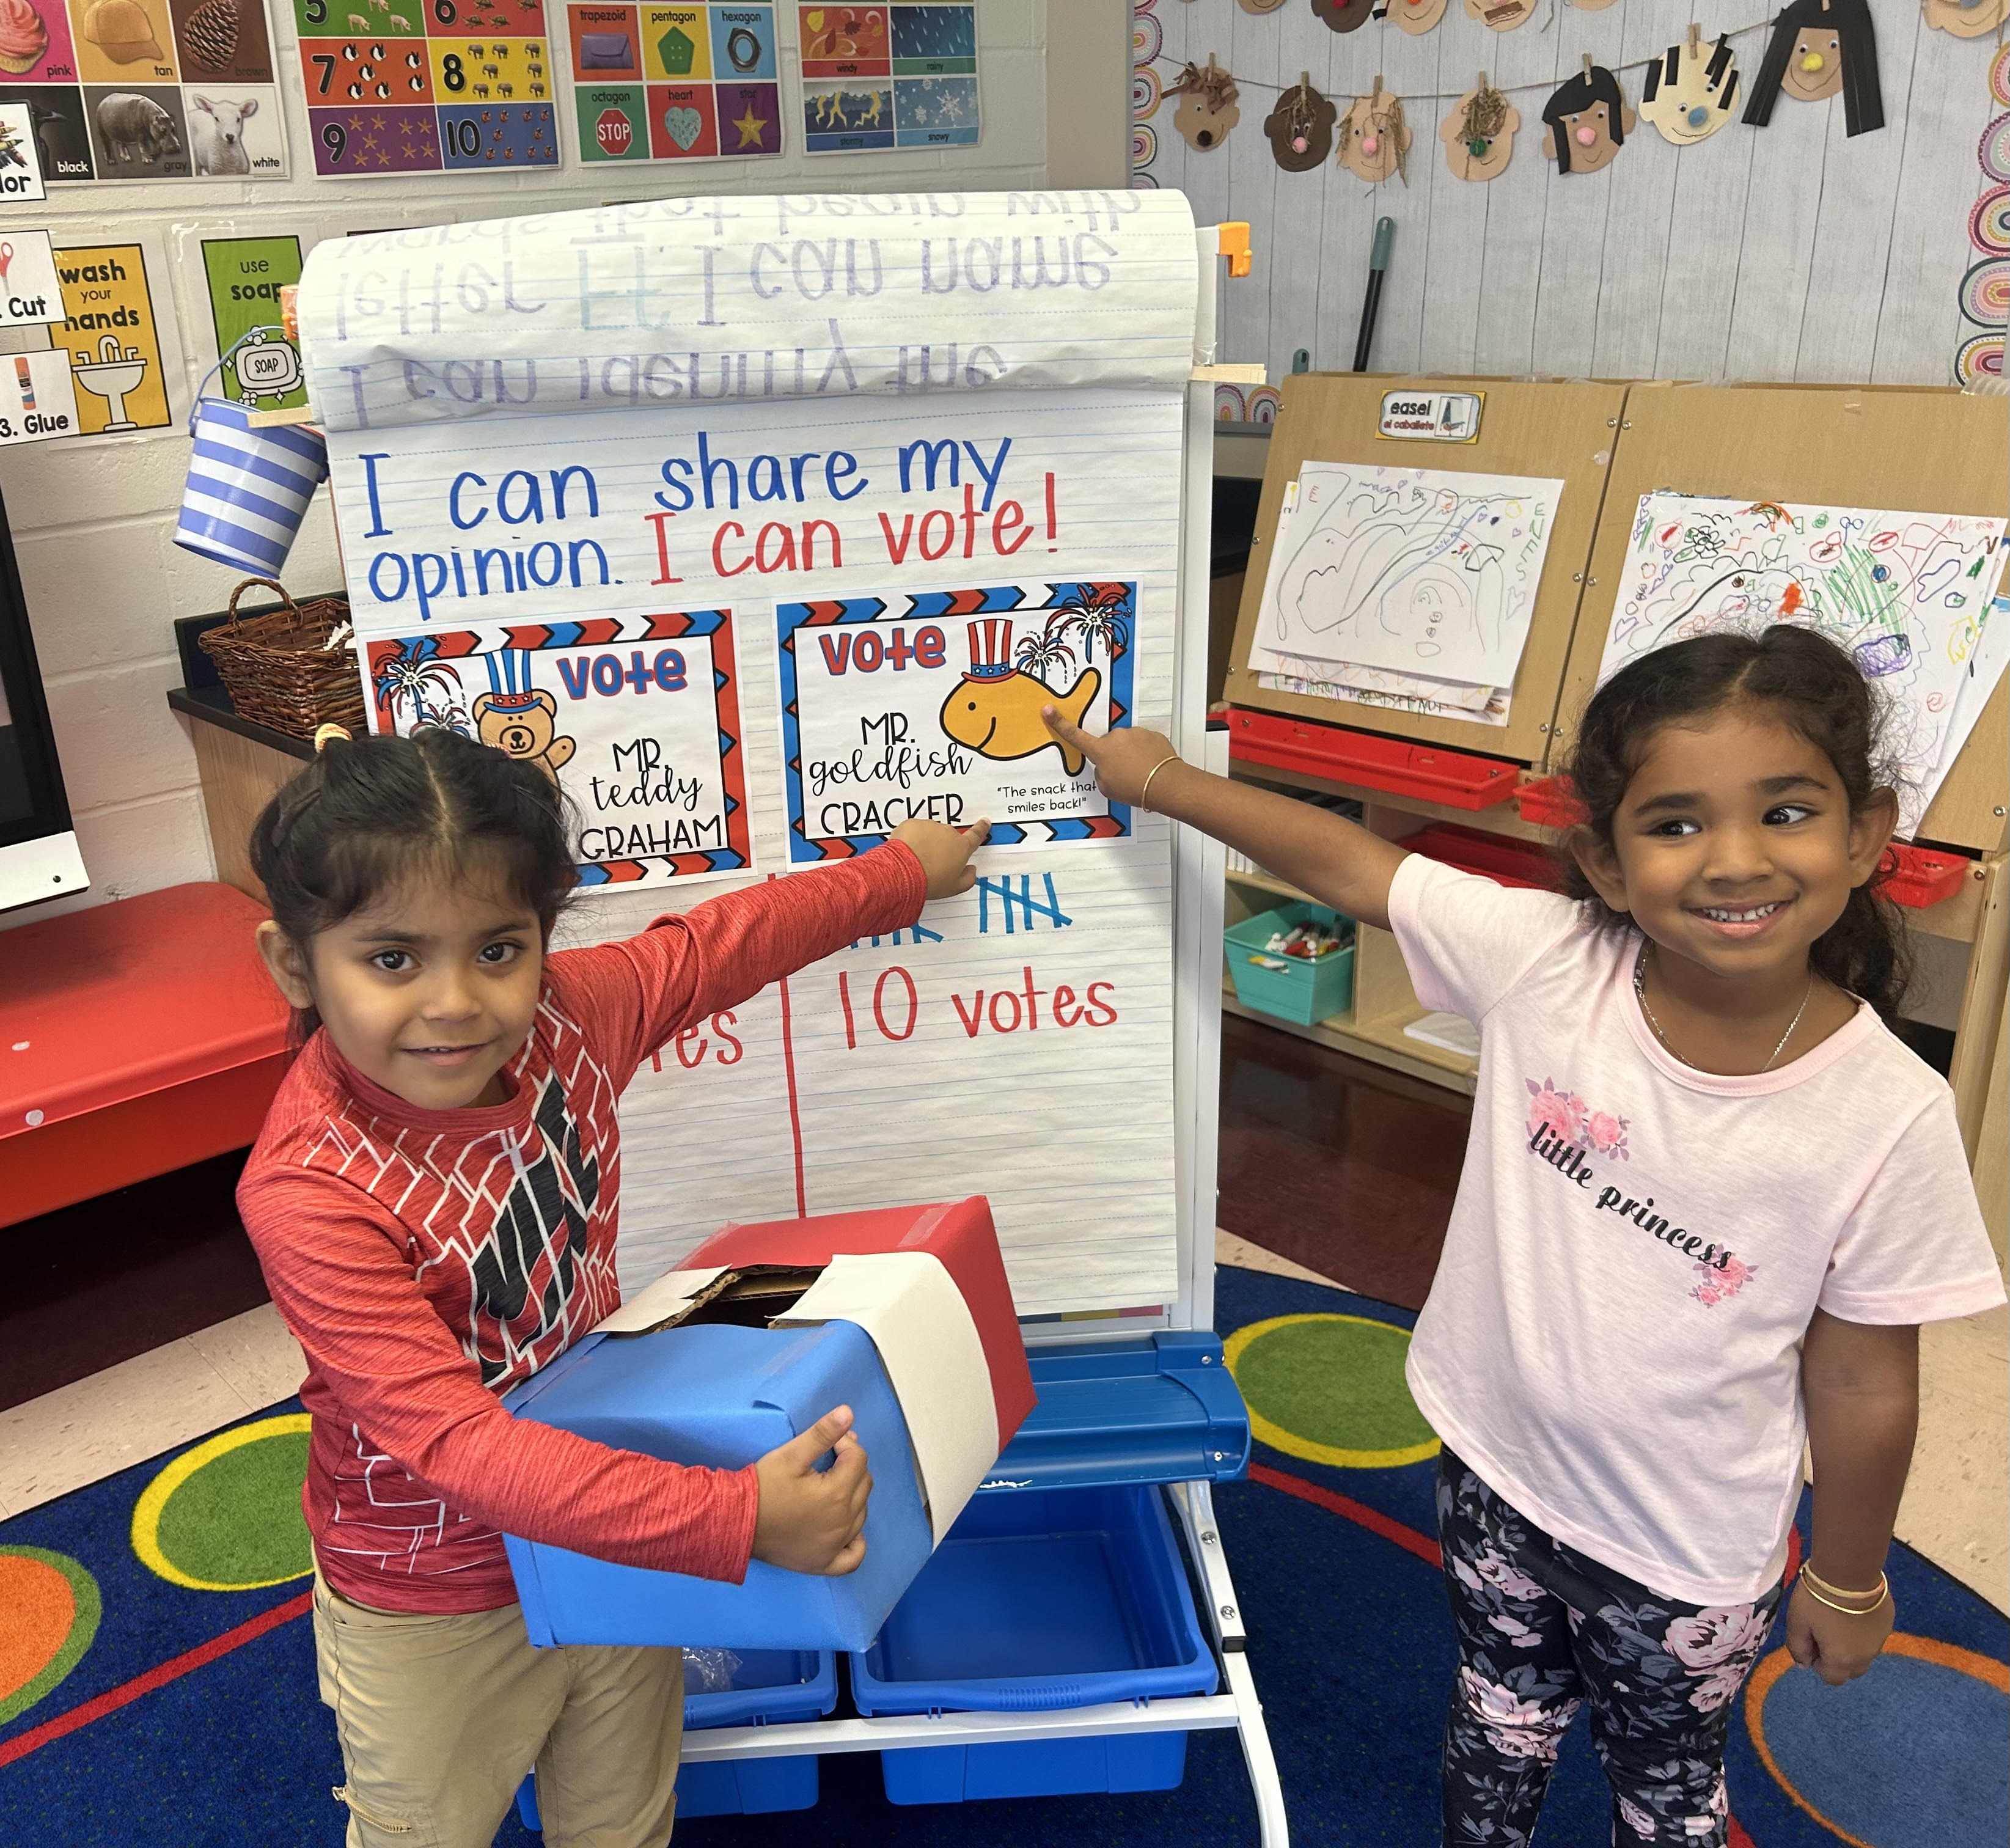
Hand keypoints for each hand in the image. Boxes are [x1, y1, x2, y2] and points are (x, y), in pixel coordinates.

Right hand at [751, 1407, 871, 1575]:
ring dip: (854, 1495)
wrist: (736, 1524)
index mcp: (837, 1494)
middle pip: (864, 1484)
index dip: (845, 1444)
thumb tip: (849, 1413)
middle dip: (852, 1465)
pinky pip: (854, 1556)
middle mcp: (844, 1523)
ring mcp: (836, 1546)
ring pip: (861, 1514)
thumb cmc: (764, 1487)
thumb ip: (822, 1434)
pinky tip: (846, 1529)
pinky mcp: (824, 1564)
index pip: (858, 1459)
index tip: (829, 1442)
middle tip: (830, 1458)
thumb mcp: (791, 1455)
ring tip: (832, 1485)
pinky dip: (856, 1541)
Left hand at [888, 817, 989, 899]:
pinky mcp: (913, 824)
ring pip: (931, 833)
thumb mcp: (954, 887)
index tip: (984, 823)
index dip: (981, 828)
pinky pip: (914, 830)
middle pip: (948, 837)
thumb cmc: (928, 881)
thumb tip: (971, 871)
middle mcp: (948, 833)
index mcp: (962, 847)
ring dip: (926, 842)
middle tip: (933, 862)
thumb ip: (968, 878)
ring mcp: (930, 826)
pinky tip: (908, 853)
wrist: (903, 872)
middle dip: (942, 846)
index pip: (976, 835)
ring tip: (917, 860)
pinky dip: (911, 839)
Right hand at [1042, 710, 1180, 805]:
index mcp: (1101, 750)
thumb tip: (1106, 764)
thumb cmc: (1134, 789)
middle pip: (1108, 744)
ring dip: (1131, 756)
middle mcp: (1116, 737)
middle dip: (1113, 756)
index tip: (1048, 709)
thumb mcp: (1107, 788)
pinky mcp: (1152, 735)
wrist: (1165, 784)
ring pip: (1127, 743)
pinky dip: (1145, 754)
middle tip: (1124, 775)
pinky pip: (1144, 744)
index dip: (1059, 723)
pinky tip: (1151, 768)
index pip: (1075, 735)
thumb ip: (1101, 772)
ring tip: (1140, 774)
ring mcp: (1135, 733)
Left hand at [1786, 1574, 1893, 1684]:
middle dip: (1837, 1659)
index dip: (1818, 1664)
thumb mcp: (1797, 1623)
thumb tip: (1804, 1665)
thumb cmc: (1818, 1600)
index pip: (1832, 1678)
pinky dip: (1863, 1630)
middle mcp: (1866, 1656)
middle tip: (1824, 1632)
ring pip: (1864, 1654)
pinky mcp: (1888, 1623)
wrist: (1848, 1573)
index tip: (1812, 1642)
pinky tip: (1853, 1610)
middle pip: (1851, 1670)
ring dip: (1851, 1645)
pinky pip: (1873, 1636)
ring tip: (1838, 1619)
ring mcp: (1880, 1640)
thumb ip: (1798, 1648)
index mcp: (1842, 1660)